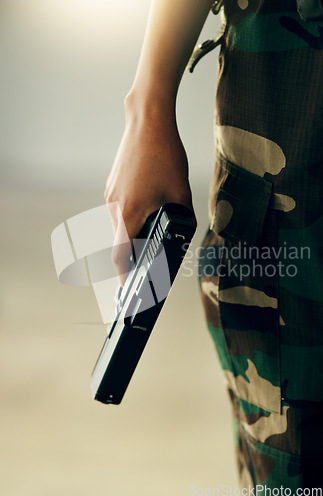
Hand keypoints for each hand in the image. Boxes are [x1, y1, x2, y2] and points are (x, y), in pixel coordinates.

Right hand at [105, 95, 194, 284]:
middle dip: (133, 255)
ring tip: (154, 228)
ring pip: (119, 225)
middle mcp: (113, 207)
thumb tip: (181, 234)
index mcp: (128, 214)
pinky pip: (119, 209)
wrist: (147, 121)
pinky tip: (148, 206)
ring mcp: (110, 195)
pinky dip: (130, 216)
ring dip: (133, 233)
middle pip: (119, 242)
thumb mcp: (180, 193)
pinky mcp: (112, 185)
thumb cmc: (164, 155)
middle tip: (149, 261)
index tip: (126, 291)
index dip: (123, 277)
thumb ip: (180, 218)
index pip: (120, 256)